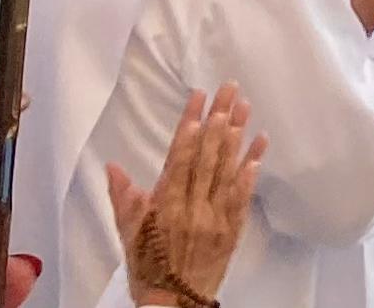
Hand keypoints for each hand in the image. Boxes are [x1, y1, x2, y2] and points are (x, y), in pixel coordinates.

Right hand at [107, 84, 263, 307]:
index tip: (198, 99)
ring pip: (227, 169)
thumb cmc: (148, 267)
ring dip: (238, 135)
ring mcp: (216, 217)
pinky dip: (252, 167)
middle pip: (208, 156)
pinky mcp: (233, 228)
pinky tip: (260, 145)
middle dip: (219, 119)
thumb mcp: (128, 234)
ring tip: (245, 106)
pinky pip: (244, 193)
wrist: (174, 303)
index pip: (180, 157)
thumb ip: (123, 198)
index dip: (190, 126)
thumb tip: (113, 166)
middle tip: (230, 88)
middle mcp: (193, 207)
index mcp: (165, 206)